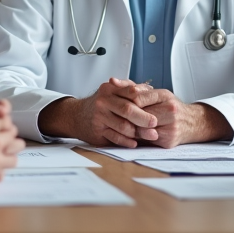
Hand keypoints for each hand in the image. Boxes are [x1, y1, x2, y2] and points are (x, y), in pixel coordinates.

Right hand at [38, 78, 158, 146]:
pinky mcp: (97, 131)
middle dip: (143, 118)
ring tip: (150, 135)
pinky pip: (114, 137)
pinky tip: (135, 142)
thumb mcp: (113, 91)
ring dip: (138, 132)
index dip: (144, 101)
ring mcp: (99, 116)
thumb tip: (150, 89)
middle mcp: (103, 101)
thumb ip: (131, 89)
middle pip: (127, 109)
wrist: (77, 116)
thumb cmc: (102, 104)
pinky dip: (126, 141)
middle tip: (155, 124)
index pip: (130, 93)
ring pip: (122, 125)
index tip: (156, 108)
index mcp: (110, 89)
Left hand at [117, 86, 232, 147]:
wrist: (192, 123)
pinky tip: (130, 135)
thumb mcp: (158, 94)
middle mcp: (170, 110)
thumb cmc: (171, 107)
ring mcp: (170, 127)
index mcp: (165, 96)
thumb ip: (137, 90)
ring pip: (142, 129)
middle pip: (139, 115)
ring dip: (129, 129)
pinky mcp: (168, 141)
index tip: (114, 102)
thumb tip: (112, 81)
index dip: (124, 101)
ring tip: (120, 126)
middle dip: (125, 117)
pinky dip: (137, 138)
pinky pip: (147, 140)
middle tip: (114, 116)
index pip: (138, 97)